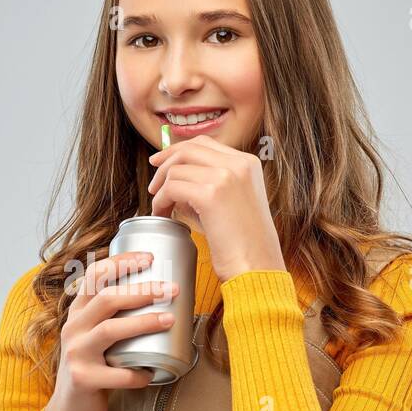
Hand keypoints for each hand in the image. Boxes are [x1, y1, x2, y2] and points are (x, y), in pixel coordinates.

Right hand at [42, 251, 180, 410]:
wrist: (70, 409)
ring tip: (170, 320)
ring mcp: (76, 353)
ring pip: (110, 330)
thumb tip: (162, 295)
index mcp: (78, 311)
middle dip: (142, 290)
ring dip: (144, 323)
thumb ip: (115, 317)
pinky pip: (117, 374)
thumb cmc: (93, 367)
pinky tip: (151, 373)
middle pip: (107, 298)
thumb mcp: (96, 336)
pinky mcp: (83, 379)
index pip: (94, 274)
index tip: (150, 257)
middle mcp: (73, 327)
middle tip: (172, 289)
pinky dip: (138, 374)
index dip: (122, 262)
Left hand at [147, 135, 285, 282]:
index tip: (160, 162)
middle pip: (188, 149)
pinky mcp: (211, 195)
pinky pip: (172, 188)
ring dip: (161, 189)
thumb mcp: (231, 203)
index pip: (205, 143)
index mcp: (248, 163)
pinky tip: (163, 215)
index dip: (178, 150)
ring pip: (177, 169)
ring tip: (161, 208)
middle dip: (164, 163)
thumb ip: (208, 185)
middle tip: (153, 185)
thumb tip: (175, 181)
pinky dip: (161, 202)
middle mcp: (238, 164)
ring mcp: (226, 176)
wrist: (258, 266)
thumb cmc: (244, 243)